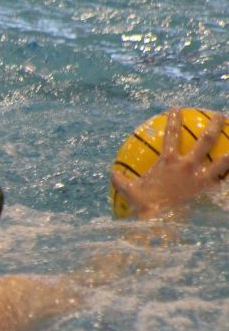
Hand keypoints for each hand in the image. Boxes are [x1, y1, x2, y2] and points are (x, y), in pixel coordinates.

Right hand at [111, 108, 228, 219]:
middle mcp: (187, 166)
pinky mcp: (208, 192)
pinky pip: (223, 183)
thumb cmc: (144, 205)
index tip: (176, 109)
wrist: (160, 222)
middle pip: (205, 140)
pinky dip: (228, 178)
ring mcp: (200, 179)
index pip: (171, 134)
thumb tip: (112, 173)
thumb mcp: (129, 191)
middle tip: (220, 116)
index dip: (174, 120)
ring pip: (222, 162)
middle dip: (214, 125)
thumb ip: (121, 181)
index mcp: (168, 162)